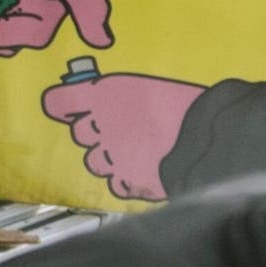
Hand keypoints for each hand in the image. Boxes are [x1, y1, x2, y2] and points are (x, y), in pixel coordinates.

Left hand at [43, 70, 204, 200]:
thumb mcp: (146, 85)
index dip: (63, 105)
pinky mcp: (126, 181)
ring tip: (134, 150)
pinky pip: (116, 182)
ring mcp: (110, 156)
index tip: (68, 107)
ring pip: (95, 160)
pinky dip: (126, 178)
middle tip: (122, 127)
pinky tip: (142, 170)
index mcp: (102, 95)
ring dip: (109, 156)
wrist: (206, 137)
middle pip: (80, 132)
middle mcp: (98, 126)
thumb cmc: (181, 102)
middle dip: (96, 131)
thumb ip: (116, 93)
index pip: (59, 102)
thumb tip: (92, 95)